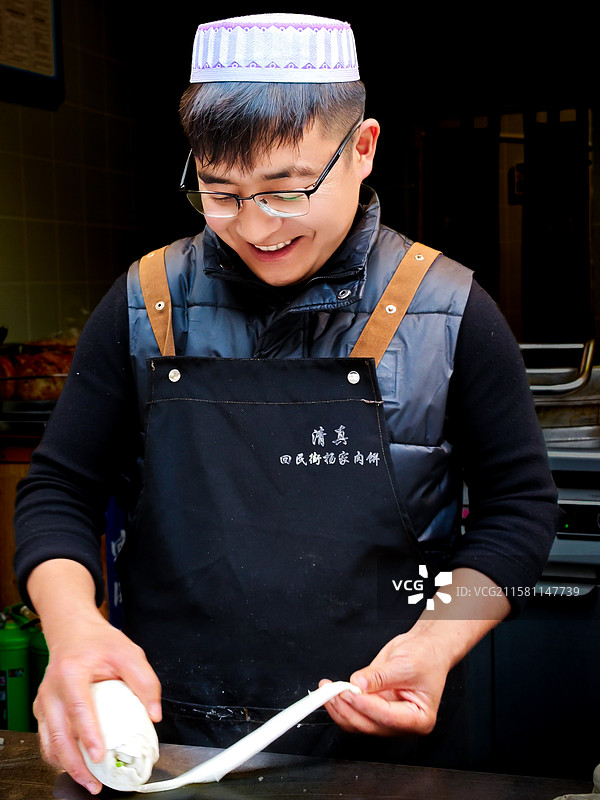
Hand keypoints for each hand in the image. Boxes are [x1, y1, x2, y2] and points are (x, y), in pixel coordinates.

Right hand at [34, 610, 160, 794]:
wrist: (73, 632)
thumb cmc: (99, 642)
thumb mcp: (129, 653)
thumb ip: (145, 681)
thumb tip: (154, 714)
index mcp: (71, 672)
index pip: (79, 708)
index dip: (89, 735)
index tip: (99, 756)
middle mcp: (52, 690)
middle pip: (58, 734)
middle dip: (75, 763)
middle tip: (94, 782)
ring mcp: (44, 702)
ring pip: (48, 742)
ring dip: (66, 765)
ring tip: (87, 780)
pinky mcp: (42, 711)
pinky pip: (47, 739)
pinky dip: (59, 756)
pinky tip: (76, 765)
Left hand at [320, 628, 449, 736]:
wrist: (425, 647)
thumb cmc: (426, 657)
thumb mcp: (405, 664)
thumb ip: (380, 676)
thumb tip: (358, 684)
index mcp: (419, 719)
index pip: (387, 718)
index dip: (366, 706)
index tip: (349, 693)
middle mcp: (401, 723)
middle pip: (369, 725)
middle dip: (348, 708)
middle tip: (334, 690)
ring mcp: (386, 716)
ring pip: (358, 723)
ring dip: (340, 708)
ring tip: (328, 690)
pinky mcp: (374, 706)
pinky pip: (355, 712)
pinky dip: (341, 704)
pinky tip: (333, 691)